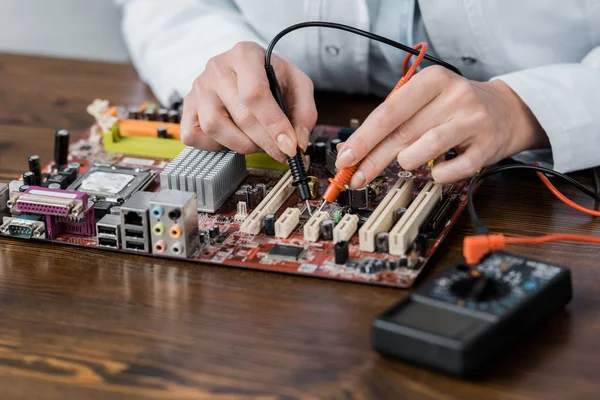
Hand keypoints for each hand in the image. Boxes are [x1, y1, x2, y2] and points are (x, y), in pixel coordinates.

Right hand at [180, 42, 317, 161]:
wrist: (241, 67)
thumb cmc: (269, 76)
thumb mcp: (296, 83)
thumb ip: (305, 111)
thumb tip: (298, 142)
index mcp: (245, 55)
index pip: (256, 93)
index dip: (274, 124)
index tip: (289, 146)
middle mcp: (217, 68)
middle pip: (240, 116)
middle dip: (266, 142)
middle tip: (281, 153)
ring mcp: (198, 88)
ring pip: (215, 128)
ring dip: (242, 145)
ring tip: (256, 142)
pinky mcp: (186, 106)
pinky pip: (194, 136)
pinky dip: (214, 145)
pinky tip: (230, 138)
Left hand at [335, 66, 548, 185]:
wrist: (507, 111)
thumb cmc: (455, 107)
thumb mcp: (426, 100)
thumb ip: (394, 120)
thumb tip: (355, 150)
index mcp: (434, 80)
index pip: (389, 111)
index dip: (363, 138)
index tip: (345, 157)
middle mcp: (455, 96)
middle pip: (402, 132)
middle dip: (373, 159)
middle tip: (355, 177)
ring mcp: (474, 121)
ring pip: (427, 148)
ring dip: (408, 161)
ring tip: (406, 162)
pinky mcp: (487, 147)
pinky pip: (454, 169)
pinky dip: (438, 175)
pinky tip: (434, 172)